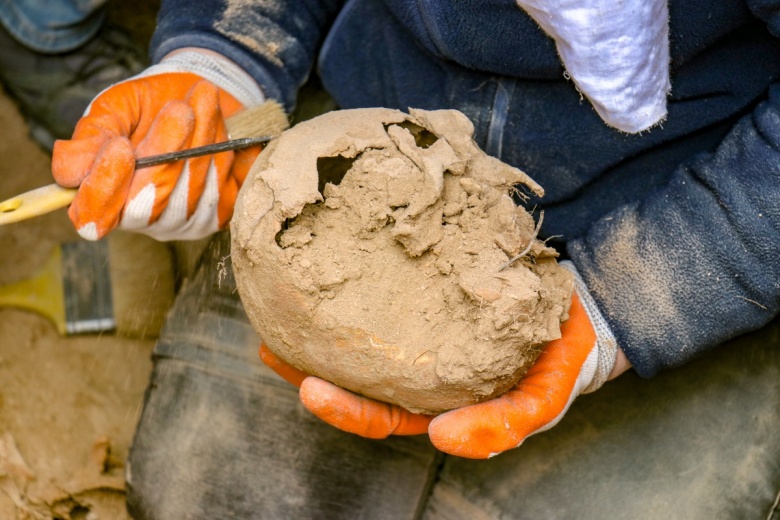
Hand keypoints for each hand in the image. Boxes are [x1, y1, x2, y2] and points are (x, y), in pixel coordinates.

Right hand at [51, 50, 264, 240]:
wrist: (196, 100)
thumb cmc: (146, 107)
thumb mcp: (113, 111)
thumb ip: (91, 139)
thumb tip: (69, 175)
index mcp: (104, 199)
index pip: (94, 218)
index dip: (105, 187)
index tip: (119, 146)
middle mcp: (140, 220)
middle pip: (148, 204)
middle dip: (164, 153)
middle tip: (178, 109)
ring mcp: (180, 222)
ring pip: (188, 195)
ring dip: (198, 143)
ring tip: (201, 100)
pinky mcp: (216, 215)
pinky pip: (218, 192)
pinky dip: (220, 152)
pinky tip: (217, 121)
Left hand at [259, 262, 627, 457]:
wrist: (582, 311)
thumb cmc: (558, 362)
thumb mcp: (541, 402)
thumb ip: (503, 425)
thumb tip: (445, 439)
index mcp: (439, 401)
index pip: (380, 414)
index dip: (343, 408)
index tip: (310, 389)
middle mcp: (421, 370)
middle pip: (356, 377)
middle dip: (309, 368)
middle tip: (271, 348)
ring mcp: (419, 331)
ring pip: (360, 337)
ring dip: (318, 328)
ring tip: (279, 309)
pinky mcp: (425, 292)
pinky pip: (382, 292)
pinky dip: (353, 283)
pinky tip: (330, 265)